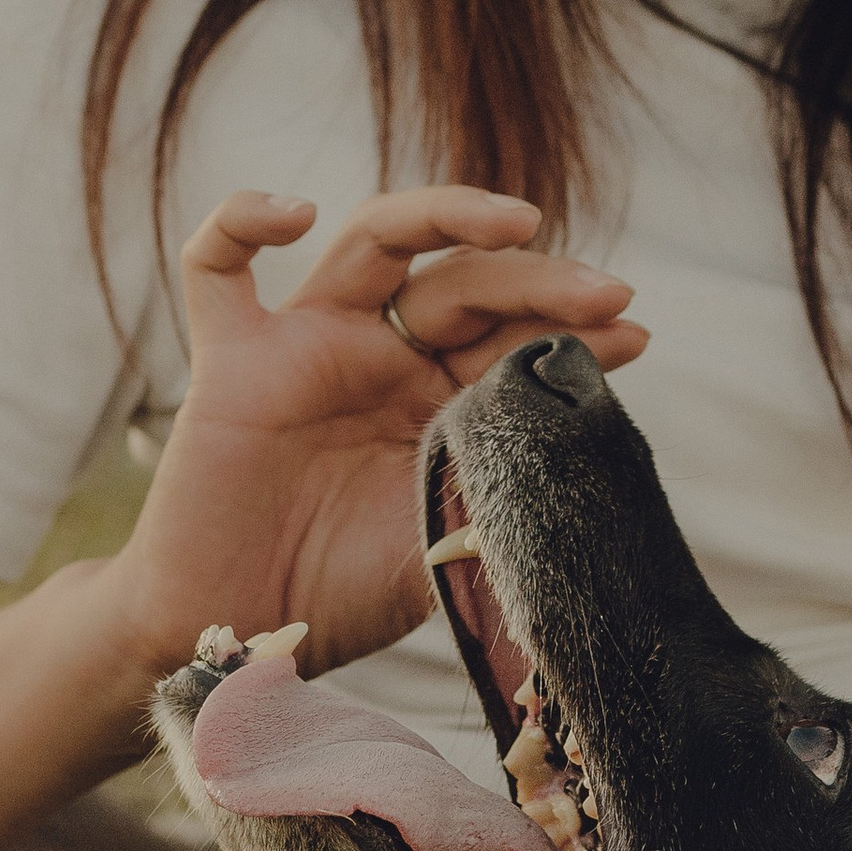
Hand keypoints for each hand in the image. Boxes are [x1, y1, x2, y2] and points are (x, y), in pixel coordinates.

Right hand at [106, 184, 645, 680]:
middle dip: (541, 281)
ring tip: (518, 221)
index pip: (511, 336)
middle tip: (609, 295)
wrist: (238, 638)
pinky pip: (217, 266)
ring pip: (375, 241)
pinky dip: (242, 219)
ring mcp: (307, 348)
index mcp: (437, 401)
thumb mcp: (444, 551)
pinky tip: (296, 212)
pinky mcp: (233, 360)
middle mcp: (379, 359)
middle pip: (464, 282)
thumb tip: (579, 469)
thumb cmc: (340, 600)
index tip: (635, 335)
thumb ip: (495, 505)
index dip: (572, 330)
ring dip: (446, 214)